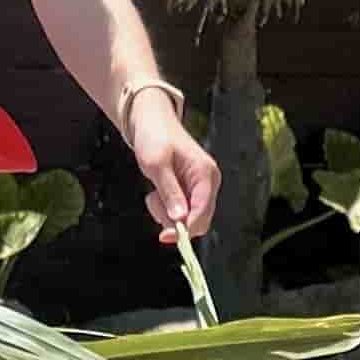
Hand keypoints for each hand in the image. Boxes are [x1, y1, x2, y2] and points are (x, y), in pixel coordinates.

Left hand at [128, 97, 218, 242]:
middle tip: (153, 202)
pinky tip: (157, 192)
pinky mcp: (190, 193)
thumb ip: (170, 192)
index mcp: (206, 174)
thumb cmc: (154, 137)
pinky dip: (165, 209)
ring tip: (154, 193)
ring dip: (166, 213)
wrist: (151, 123)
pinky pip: (180, 213)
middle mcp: (208, 184)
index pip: (202, 212)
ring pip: (186, 220)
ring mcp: (200, 189)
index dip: (185, 228)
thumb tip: (180, 219)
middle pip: (197, 220)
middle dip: (173, 220)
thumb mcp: (157, 164)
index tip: (163, 236)